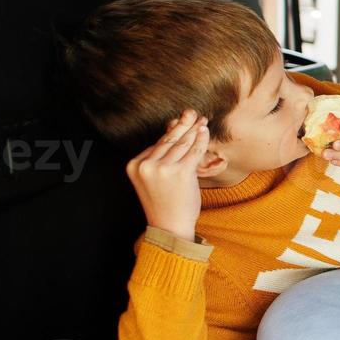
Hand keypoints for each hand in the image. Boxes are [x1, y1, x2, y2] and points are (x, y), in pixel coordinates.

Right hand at [127, 109, 207, 241]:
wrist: (170, 226)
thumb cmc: (165, 202)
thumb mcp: (154, 178)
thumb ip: (161, 156)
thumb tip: (174, 128)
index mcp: (134, 165)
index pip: (156, 144)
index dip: (171, 131)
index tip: (180, 120)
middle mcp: (146, 165)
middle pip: (168, 140)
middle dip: (182, 125)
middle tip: (191, 112)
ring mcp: (162, 168)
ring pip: (182, 144)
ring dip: (193, 130)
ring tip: (201, 121)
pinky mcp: (180, 172)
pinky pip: (193, 151)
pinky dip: (201, 139)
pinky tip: (205, 131)